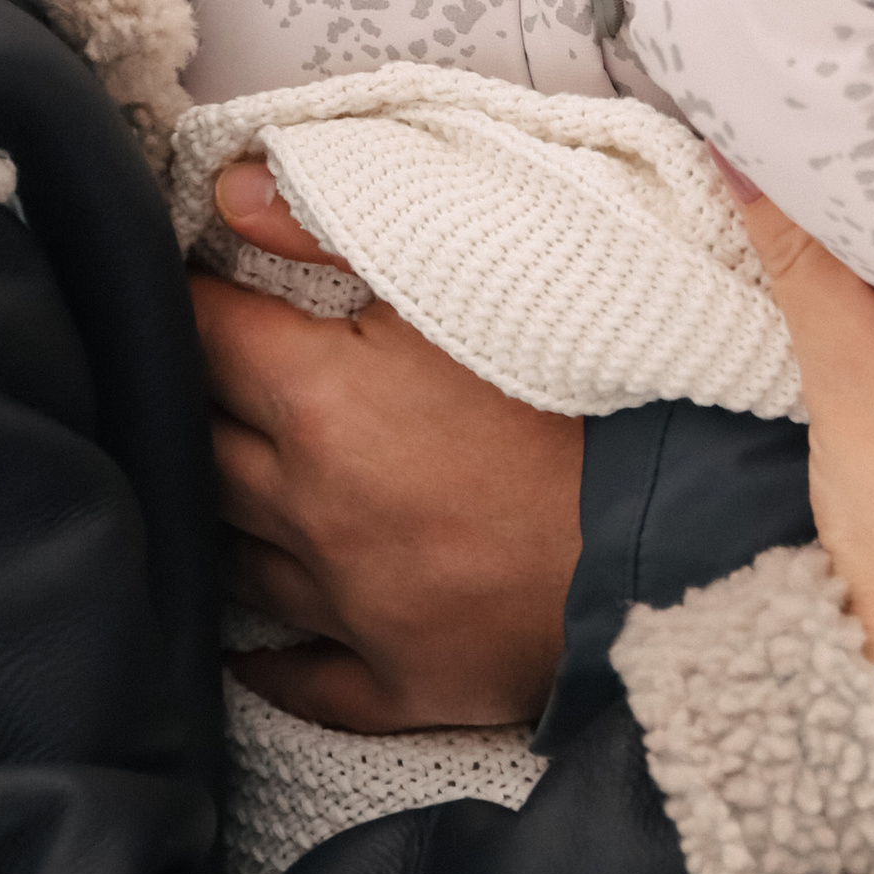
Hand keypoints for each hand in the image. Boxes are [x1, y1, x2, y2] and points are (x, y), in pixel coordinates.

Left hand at [192, 162, 582, 729]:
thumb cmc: (582, 398)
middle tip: (208, 372)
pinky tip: (252, 646)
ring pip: (239, 559)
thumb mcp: (464, 283)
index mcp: (317, 403)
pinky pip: (306, 678)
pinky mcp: (401, 679)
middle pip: (206, 447)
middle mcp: (310, 510)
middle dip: (197, 402)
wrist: (682, 539)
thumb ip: (335, 227)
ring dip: (227, 517)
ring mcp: (350, 607)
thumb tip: (229, 193)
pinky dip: (273, 658)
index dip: (192, 298)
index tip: (194, 281)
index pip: (206, 333)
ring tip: (221, 481)